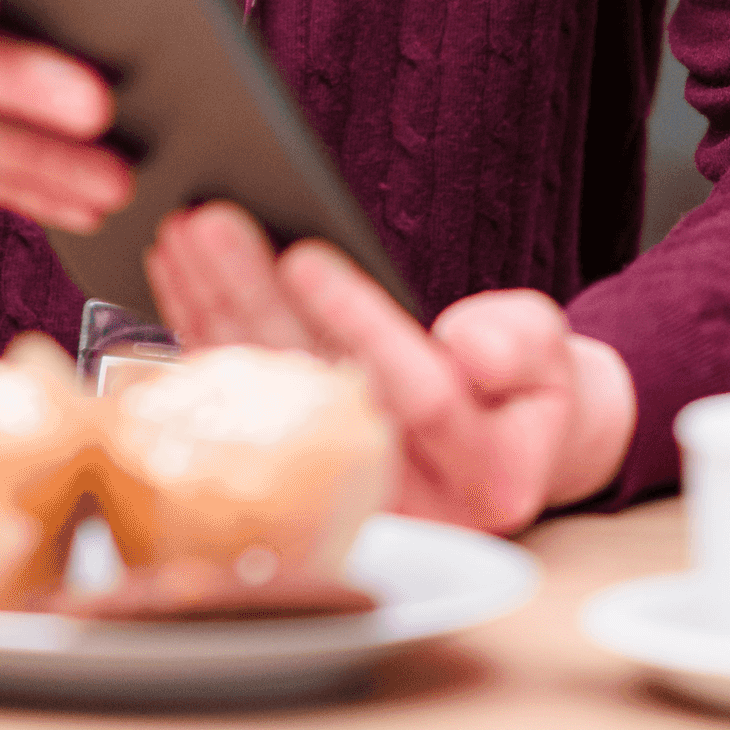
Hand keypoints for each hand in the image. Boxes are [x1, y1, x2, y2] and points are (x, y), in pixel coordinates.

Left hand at [143, 202, 637, 532]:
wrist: (507, 447)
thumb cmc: (527, 390)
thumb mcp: (549, 354)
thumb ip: (519, 346)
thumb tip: (471, 348)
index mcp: (489, 477)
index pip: (419, 397)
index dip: (359, 323)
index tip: (305, 255)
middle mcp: (410, 503)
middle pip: (319, 392)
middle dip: (257, 301)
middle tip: (212, 225)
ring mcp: (344, 498)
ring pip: (267, 395)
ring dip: (216, 310)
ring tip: (185, 236)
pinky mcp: (295, 479)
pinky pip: (241, 403)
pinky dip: (208, 334)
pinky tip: (180, 280)